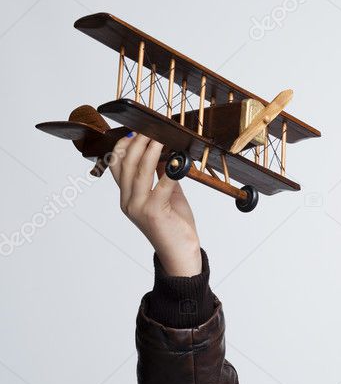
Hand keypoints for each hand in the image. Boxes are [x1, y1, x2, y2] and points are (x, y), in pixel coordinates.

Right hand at [108, 133, 201, 275]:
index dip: (123, 145)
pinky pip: (162, 185)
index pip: (116, 165)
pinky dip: (171, 170)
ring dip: (151, 150)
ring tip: (161, 137)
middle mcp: (128, 201)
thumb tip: (164, 153)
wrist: (180, 255)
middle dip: (138, 142)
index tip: (137, 130)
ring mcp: (138, 208)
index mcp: (127, 197)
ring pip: (139, 171)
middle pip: (126, 164)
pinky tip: (180, 160)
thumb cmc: (175, 226)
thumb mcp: (167, 196)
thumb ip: (162, 176)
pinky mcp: (153, 213)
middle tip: (151, 128)